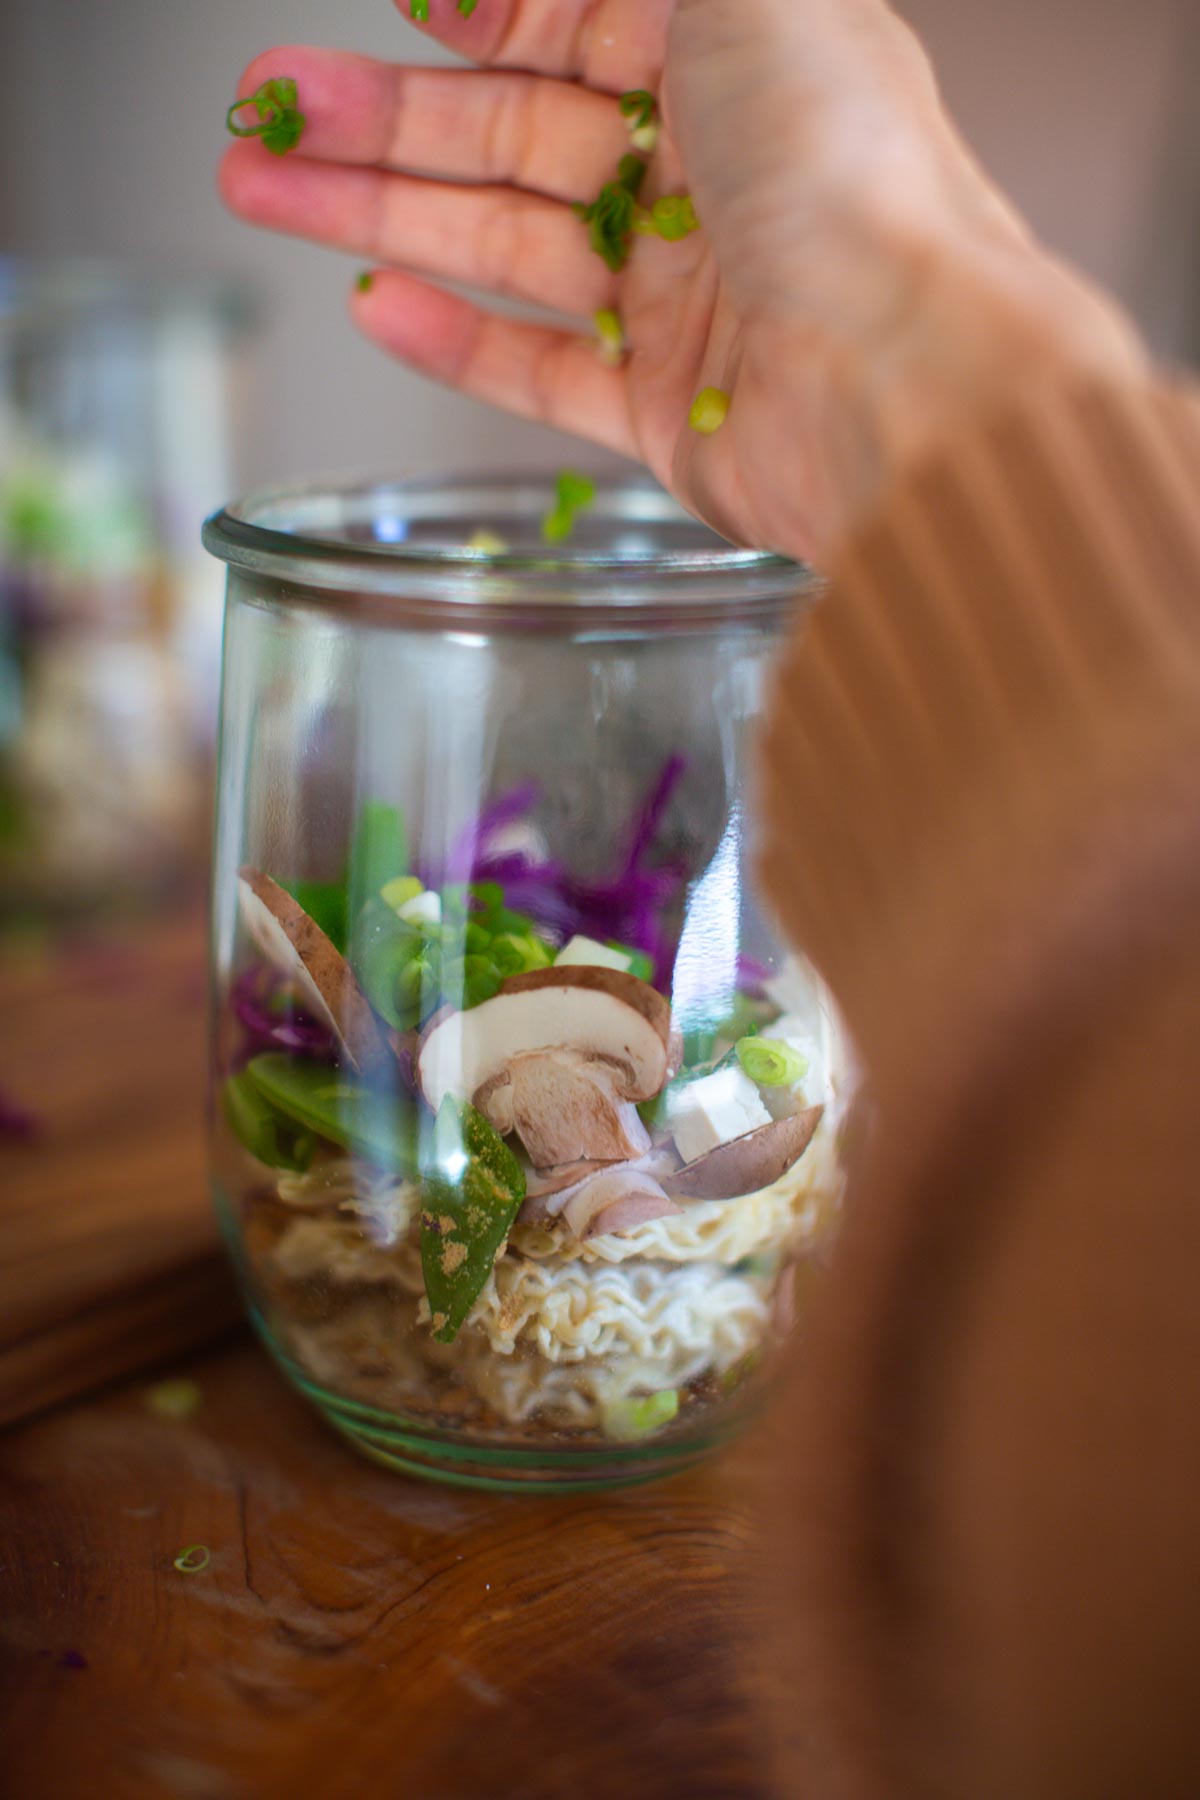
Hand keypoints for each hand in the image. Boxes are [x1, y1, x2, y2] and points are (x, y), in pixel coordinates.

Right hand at [220, 0, 1142, 560]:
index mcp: (732, 64)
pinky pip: (539, 373)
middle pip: (512, 137)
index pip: (572, 28)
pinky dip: (455, 342)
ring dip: (383, 218)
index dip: (476, 16)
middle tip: (267, 116)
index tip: (393, 9)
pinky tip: (373, 305)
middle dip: (382, 122)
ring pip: (506, 249)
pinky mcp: (664, 413)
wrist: (904, 380)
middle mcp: (707, 180)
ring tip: (265, 194)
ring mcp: (681, 302)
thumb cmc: (849, 167)